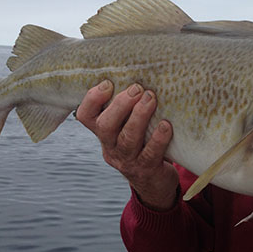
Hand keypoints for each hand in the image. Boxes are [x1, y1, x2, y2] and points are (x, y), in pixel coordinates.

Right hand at [76, 80, 178, 210]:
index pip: (85, 116)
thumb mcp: (129, 126)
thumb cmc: (144, 143)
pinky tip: (167, 125)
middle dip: (120, 105)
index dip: (91, 99)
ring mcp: (128, 161)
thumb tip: (140, 69)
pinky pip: (150, 154)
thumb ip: (129, 106)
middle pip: (105, 126)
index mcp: (103, 133)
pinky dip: (158, 138)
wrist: (155, 183)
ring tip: (151, 99)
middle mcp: (110, 147)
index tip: (107, 83)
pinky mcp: (146, 170)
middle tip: (137, 88)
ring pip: (127, 139)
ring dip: (139, 117)